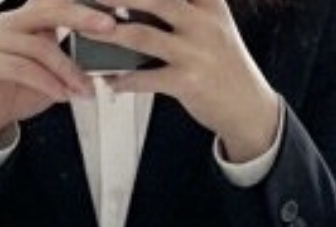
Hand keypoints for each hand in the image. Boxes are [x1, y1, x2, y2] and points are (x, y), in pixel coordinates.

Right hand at [0, 0, 118, 146]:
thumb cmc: (19, 89)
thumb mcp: (53, 70)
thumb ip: (72, 56)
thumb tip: (107, 52)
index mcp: (28, 16)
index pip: (58, 0)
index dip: (85, 2)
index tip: (113, 9)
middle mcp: (11, 21)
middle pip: (49, 8)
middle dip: (82, 16)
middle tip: (109, 27)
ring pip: (39, 46)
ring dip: (68, 70)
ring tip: (85, 89)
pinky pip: (24, 69)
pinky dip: (48, 84)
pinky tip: (63, 96)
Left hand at [90, 0, 279, 159]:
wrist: (248, 107)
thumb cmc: (223, 64)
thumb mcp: (212, 26)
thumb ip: (185, 10)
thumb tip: (141, 5)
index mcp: (209, 2)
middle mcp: (203, 22)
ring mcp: (195, 52)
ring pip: (142, 37)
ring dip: (109, 35)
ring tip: (87, 33)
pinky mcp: (188, 82)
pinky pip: (146, 79)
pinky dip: (124, 80)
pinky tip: (110, 81)